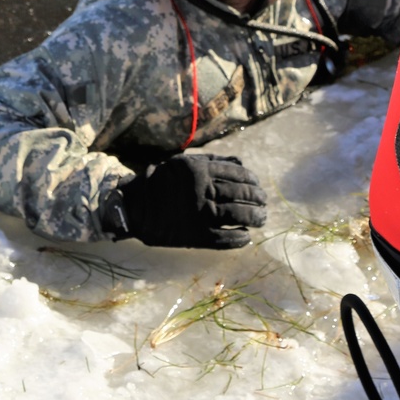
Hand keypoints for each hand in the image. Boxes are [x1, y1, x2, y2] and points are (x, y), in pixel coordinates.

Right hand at [105, 153, 266, 249]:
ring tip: (261, 220)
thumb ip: (213, 160)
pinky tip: (246, 237)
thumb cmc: (162, 181)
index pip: (238, 174)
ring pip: (238, 216)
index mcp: (201, 171)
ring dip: (254, 218)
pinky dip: (239, 239)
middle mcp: (203, 191)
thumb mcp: (184, 162)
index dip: (252, 181)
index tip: (258, 186)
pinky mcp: (196, 236)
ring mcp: (200, 214)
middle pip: (242, 195)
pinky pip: (224, 239)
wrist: (135, 207)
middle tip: (264, 204)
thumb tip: (242, 162)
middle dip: (258, 199)